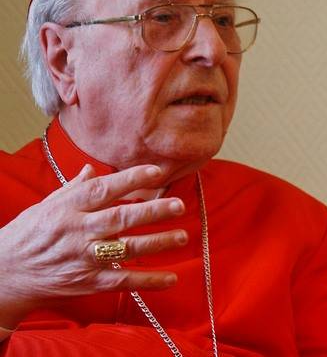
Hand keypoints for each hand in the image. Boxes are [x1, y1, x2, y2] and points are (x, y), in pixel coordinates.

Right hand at [0, 164, 188, 328]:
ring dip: (157, 243)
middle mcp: (77, 231)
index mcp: (68, 207)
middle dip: (152, 211)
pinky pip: (123, 281)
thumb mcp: (46, 206)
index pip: (103, 189)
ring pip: (126, 248)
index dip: (131, 179)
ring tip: (182, 236)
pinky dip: (148, 280)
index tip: (157, 172)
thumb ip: (74, 189)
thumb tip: (93, 170)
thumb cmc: (27, 236)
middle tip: (178, 204)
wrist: (4, 275)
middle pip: (120, 218)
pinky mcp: (88, 282)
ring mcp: (84, 257)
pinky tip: (171, 277)